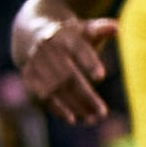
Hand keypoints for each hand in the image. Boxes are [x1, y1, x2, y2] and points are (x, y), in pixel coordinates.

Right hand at [14, 6, 118, 123]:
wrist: (34, 33)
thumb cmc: (71, 35)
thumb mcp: (85, 29)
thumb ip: (101, 29)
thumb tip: (117, 28)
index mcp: (65, 35)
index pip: (79, 49)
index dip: (89, 62)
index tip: (101, 77)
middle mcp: (47, 49)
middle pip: (68, 75)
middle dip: (85, 96)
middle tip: (102, 113)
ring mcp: (35, 62)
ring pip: (55, 88)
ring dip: (73, 106)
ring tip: (91, 119)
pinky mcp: (28, 75)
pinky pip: (41, 94)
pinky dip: (56, 108)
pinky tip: (71, 119)